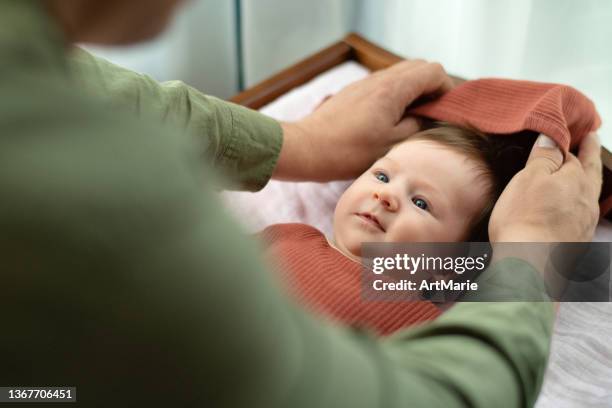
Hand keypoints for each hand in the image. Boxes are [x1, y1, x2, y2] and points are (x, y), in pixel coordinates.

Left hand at [274, 60, 453, 180]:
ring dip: (412, 93)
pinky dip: (395, 96)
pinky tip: (389, 121)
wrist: (308, 149)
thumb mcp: (392, 144)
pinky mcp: (354, 93)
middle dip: (431, 88)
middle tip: (431, 116)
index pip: (433, 71)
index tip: (444, 113)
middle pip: (418, 68)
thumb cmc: (348, 151)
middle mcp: (379, 79)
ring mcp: (365, 83)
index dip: (446, 90)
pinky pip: (383, 85)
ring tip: (410, 121)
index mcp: (393, 89)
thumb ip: (418, 126)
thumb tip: (430, 117)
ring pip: (400, 75)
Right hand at [489, 132, 601, 242]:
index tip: (570, 134)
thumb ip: (543, 157)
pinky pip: (581, 218)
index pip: (573, 157)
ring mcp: (584, 224)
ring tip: (581, 177)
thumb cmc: (525, 219)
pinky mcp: (576, 243)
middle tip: (592, 140)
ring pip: (588, 196)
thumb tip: (552, 138)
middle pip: (590, 174)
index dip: (567, 145)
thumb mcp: (528, 178)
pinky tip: (569, 212)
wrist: (528, 264)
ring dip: (585, 183)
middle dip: (590, 157)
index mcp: (576, 180)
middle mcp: (586, 201)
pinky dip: (576, 208)